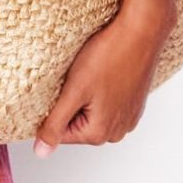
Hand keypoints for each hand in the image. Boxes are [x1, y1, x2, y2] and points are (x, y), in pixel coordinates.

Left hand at [34, 2, 172, 151]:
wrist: (141, 30)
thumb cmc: (109, 55)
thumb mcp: (74, 91)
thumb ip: (55, 125)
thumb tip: (41, 152)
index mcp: (100, 133)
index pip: (59, 132)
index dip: (54, 107)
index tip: (63, 87)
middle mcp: (118, 131)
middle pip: (76, 123)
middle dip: (71, 102)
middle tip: (78, 78)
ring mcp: (129, 118)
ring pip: (91, 112)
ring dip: (85, 95)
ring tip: (93, 74)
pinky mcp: (134, 103)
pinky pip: (107, 103)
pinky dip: (100, 90)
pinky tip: (104, 72)